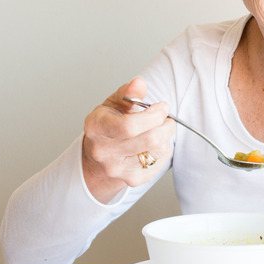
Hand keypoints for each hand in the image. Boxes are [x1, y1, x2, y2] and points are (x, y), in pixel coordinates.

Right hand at [82, 77, 174, 202]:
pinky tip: (153, 144)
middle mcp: (103, 151)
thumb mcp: (114, 102)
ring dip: (165, 138)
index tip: (162, 107)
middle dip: (165, 126)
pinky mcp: (131, 179)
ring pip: (157, 152)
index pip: (130, 125)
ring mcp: (116, 168)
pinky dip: (162, 151)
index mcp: (96, 127)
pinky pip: (159, 164)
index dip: (153, 115)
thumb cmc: (109, 123)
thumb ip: (128, 92)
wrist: (99, 152)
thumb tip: (139, 83)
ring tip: (158, 130)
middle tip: (166, 119)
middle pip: (148, 140)